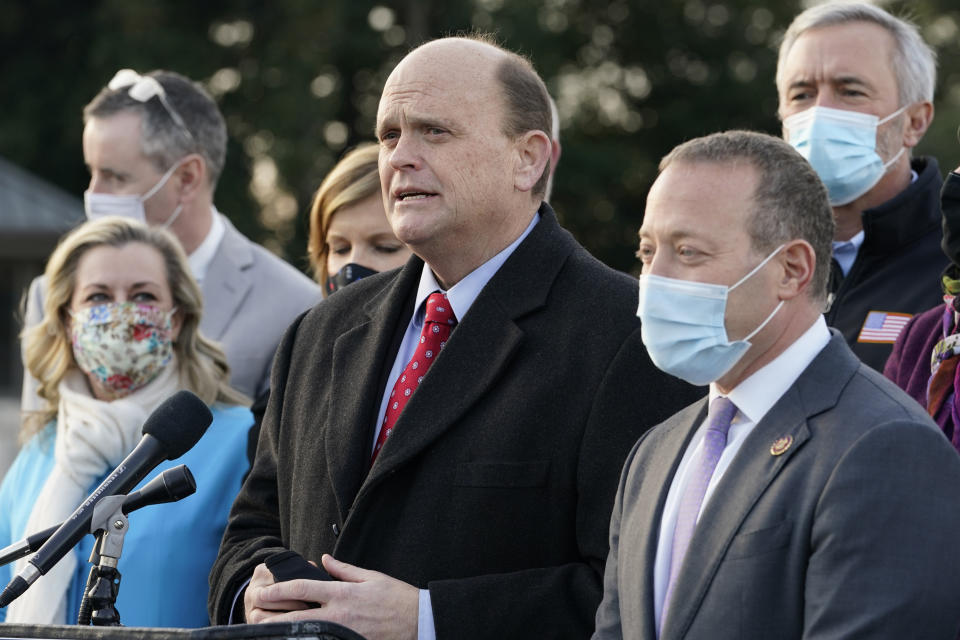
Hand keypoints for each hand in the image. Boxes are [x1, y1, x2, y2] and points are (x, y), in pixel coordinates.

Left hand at [255, 554, 419, 639]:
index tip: (263, 591)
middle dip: (271, 615)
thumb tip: (324, 559)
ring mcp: (341, 632)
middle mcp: (338, 614)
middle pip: (296, 615)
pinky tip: (295, 639)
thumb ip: (344, 569)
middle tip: (253, 614)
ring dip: (283, 632)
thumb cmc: (397, 598)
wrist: (418, 622)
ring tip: (266, 631)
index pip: (303, 588)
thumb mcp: (371, 577)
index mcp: (342, 593)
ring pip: (304, 632)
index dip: (279, 589)